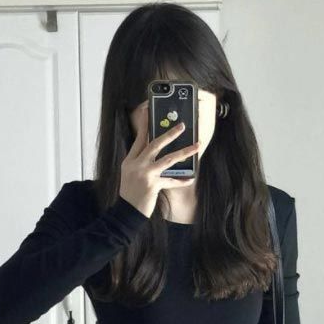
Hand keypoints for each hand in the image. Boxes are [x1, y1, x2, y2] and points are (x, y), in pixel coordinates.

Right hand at [120, 100, 200, 217]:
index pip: (139, 139)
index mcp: (130, 161)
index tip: (149, 112)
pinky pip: (171, 181)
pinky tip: (190, 178)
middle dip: (170, 133)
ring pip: (168, 159)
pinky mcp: (153, 185)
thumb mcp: (130, 174)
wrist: (126, 212)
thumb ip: (140, 163)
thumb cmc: (130, 194)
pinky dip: (181, 180)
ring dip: (184, 151)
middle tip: (182, 126)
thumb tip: (157, 154)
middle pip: (155, 144)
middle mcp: (137, 165)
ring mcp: (145, 174)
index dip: (145, 125)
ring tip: (196, 146)